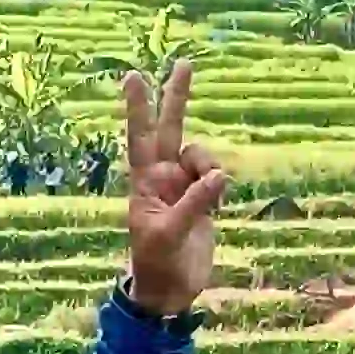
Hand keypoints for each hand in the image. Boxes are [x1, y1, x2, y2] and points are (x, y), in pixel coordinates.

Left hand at [121, 59, 225, 316]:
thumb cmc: (157, 265)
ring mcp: (184, 186)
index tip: (134, 76)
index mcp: (145, 182)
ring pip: (202, 156)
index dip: (138, 108)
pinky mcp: (203, 200)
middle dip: (176, 96)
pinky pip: (216, 178)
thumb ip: (195, 203)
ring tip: (212, 195)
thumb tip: (219, 175)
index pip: (140, 137)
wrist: (170, 291)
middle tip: (184, 63)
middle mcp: (163, 177)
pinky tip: (216, 211)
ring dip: (209, 166)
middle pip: (170, 128)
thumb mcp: (170, 235)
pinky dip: (220, 187)